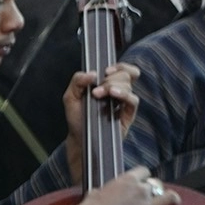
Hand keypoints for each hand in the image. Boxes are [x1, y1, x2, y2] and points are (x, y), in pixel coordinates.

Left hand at [63, 62, 140, 181]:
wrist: (80, 137)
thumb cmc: (77, 117)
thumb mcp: (70, 97)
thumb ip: (77, 81)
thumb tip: (92, 73)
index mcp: (107, 84)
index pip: (122, 69)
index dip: (118, 66)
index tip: (106, 71)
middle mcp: (118, 91)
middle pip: (125, 75)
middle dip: (110, 79)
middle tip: (96, 90)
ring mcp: (124, 102)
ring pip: (128, 85)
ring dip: (113, 86)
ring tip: (98, 95)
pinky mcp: (128, 114)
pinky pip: (134, 100)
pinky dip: (125, 95)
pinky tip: (113, 95)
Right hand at [77, 167, 183, 204]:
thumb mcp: (95, 193)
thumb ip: (102, 192)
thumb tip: (97, 194)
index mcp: (128, 180)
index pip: (144, 171)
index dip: (144, 176)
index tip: (142, 181)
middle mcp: (142, 190)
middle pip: (157, 184)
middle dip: (157, 188)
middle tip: (155, 194)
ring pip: (171, 197)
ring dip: (174, 200)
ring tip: (174, 203)